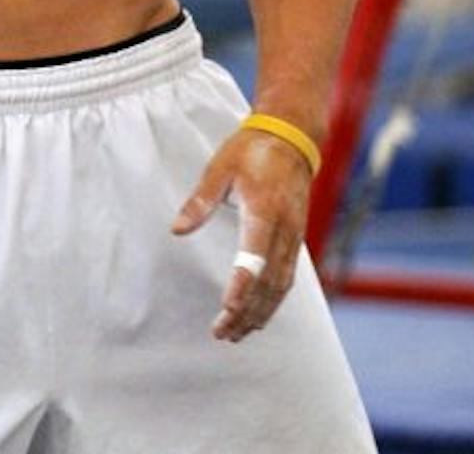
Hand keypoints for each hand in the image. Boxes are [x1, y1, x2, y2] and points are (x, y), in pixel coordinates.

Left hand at [170, 124, 313, 341]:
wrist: (291, 140)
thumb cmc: (249, 152)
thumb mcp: (219, 169)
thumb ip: (200, 201)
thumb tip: (177, 230)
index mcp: (264, 212)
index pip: (254, 258)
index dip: (242, 285)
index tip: (228, 307)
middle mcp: (284, 230)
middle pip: (269, 282)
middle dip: (247, 311)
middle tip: (224, 333)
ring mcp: (294, 237)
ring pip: (281, 285)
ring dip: (261, 312)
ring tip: (239, 334)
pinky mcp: (296, 239)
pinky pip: (288, 277)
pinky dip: (274, 300)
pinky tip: (260, 315)